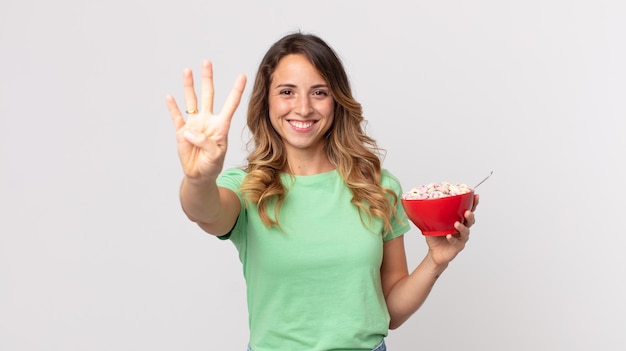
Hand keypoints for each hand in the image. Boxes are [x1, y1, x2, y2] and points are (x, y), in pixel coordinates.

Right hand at [166, 60, 246, 180]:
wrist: (199, 174)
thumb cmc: (212, 164)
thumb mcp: (215, 155)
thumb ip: (205, 143)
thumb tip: (190, 131)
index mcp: (221, 125)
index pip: (230, 104)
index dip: (236, 91)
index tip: (242, 76)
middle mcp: (207, 120)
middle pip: (208, 95)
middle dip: (207, 78)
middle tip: (207, 62)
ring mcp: (194, 124)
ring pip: (191, 101)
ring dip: (188, 86)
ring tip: (187, 70)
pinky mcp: (182, 131)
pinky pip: (177, 116)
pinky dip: (173, 107)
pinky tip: (170, 96)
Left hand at [425, 194, 479, 265]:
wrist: (435, 253)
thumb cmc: (434, 236)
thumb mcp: (427, 224)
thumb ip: (419, 217)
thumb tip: (406, 211)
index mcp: (457, 219)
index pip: (467, 209)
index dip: (473, 203)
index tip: (476, 196)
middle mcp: (462, 227)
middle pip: (470, 220)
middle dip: (470, 215)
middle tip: (467, 211)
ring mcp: (461, 237)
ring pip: (466, 231)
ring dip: (462, 227)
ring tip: (456, 224)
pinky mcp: (458, 246)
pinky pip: (457, 242)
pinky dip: (453, 239)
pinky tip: (449, 236)